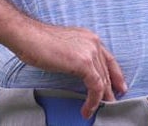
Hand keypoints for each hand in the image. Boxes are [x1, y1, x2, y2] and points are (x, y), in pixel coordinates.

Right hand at [12, 23, 126, 118]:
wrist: (27, 36)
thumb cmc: (38, 42)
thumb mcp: (64, 48)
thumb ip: (77, 56)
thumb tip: (81, 73)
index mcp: (89, 37)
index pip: (108, 59)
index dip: (116, 75)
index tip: (119, 87)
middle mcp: (93, 42)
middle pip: (107, 72)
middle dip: (109, 90)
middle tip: (109, 104)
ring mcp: (90, 51)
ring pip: (102, 81)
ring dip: (100, 100)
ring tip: (94, 111)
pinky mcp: (84, 63)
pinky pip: (95, 86)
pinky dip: (93, 101)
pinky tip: (87, 109)